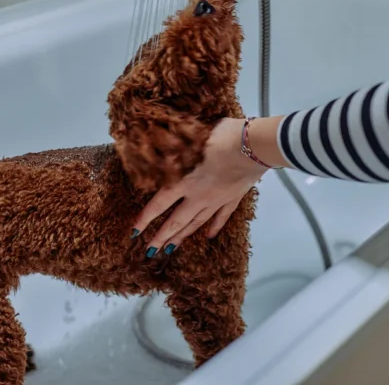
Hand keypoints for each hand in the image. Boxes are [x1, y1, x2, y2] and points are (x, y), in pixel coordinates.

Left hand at [131, 118, 267, 254]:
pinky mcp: (234, 197)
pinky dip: (215, 227)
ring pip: (196, 222)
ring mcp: (217, 199)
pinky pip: (222, 217)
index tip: (134, 232)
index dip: (145, 220)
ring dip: (182, 236)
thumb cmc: (222, 136)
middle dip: (161, 237)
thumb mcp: (190, 137)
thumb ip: (173, 145)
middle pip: (176, 221)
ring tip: (170, 249)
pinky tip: (210, 236)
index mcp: (184, 181)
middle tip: (150, 251)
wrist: (254, 145)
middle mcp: (198, 195)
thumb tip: (154, 140)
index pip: (158, 205)